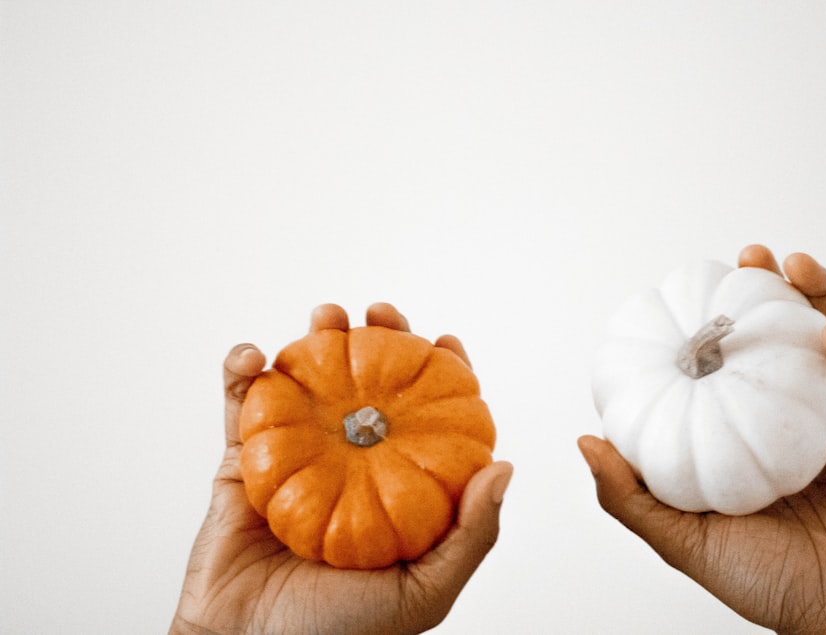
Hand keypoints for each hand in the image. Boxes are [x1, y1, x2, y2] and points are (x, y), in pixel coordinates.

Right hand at [172, 303, 512, 634]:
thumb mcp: (423, 593)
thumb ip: (471, 535)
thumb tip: (504, 468)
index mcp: (394, 492)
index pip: (426, 421)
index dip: (440, 376)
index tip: (446, 342)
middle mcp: (350, 469)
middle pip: (368, 389)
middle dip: (376, 340)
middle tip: (379, 313)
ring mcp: (298, 463)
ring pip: (309, 385)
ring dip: (314, 342)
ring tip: (324, 318)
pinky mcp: (246, 467)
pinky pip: (241, 410)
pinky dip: (241, 374)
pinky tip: (252, 357)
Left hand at [578, 245, 825, 633]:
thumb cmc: (762, 583)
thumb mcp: (682, 540)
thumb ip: (632, 497)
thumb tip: (587, 440)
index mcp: (738, 436)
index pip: (724, 366)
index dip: (711, 323)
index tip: (689, 286)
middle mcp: (782, 420)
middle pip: (777, 342)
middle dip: (766, 291)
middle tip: (748, 256)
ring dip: (813, 300)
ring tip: (791, 266)